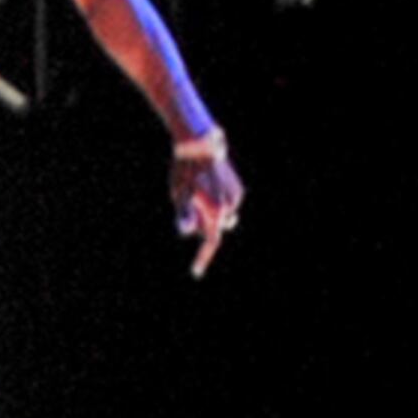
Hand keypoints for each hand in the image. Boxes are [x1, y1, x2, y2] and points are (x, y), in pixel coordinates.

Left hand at [172, 141, 242, 278]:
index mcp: (216, 209)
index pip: (211, 241)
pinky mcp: (238, 189)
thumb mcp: (179, 193)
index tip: (195, 272)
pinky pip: (226, 205)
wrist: (200, 144)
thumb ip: (185, 214)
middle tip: (187, 200)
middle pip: (213, 228)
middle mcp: (230, 206)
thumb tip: (186, 230)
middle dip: (201, 224)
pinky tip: (205, 185)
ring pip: (220, 217)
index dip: (203, 258)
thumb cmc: (185, 171)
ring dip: (208, 212)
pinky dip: (215, 203)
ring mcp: (236, 197)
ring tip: (195, 189)